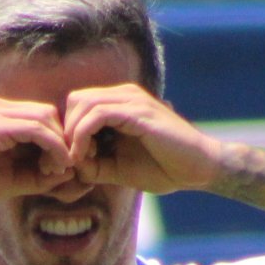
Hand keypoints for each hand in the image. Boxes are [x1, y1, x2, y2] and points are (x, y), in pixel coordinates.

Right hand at [0, 98, 80, 212]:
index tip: (63, 169)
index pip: (42, 118)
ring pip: (46, 118)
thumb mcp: (12, 179)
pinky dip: (53, 147)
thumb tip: (69, 172)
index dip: (59, 142)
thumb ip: (38, 174)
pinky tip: (56, 167)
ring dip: (61, 145)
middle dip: (64, 140)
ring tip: (61, 170)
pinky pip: (36, 129)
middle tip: (65, 169)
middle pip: (48, 113)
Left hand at [60, 85, 222, 194]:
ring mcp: (131, 100)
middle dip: (65, 130)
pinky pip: (97, 114)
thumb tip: (71, 166)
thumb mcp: (119, 168)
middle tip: (69, 160)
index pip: (79, 105)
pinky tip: (84, 156)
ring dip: (72, 135)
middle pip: (76, 100)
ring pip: (83, 103)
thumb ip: (95, 165)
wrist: (199, 168)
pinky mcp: (137, 112)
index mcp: (120, 104)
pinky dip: (83, 135)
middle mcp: (124, 96)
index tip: (70, 161)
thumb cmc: (164, 168)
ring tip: (76, 161)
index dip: (68, 132)